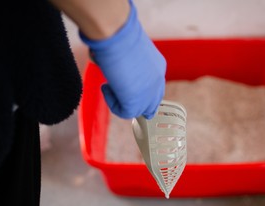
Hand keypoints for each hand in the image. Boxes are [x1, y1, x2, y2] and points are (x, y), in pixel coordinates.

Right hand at [80, 0, 165, 118]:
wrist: (117, 35)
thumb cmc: (118, 34)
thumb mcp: (128, 50)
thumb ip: (125, 62)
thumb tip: (109, 65)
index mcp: (159, 67)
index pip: (155, 89)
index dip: (140, 91)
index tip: (123, 85)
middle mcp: (158, 81)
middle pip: (151, 105)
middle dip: (134, 103)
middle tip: (117, 93)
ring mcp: (149, 94)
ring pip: (138, 110)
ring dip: (122, 101)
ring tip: (109, 84)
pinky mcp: (136, 103)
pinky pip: (124, 113)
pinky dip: (112, 102)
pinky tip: (106, 87)